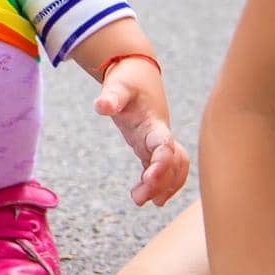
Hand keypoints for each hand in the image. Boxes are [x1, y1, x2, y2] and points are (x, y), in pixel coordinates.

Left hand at [94, 60, 189, 207]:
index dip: (162, 163)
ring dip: (164, 187)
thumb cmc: (129, 80)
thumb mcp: (118, 85)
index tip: (150, 178)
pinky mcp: (152, 146)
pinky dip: (161, 184)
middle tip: (139, 198)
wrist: (140, 73)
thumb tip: (101, 106)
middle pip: (172, 163)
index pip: (165, 146)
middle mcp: (161, 135)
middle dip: (161, 182)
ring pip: (173, 168)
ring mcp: (158, 142)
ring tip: (144, 201)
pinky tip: (150, 198)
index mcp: (154, 123)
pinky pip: (164, 169)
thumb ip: (111, 96)